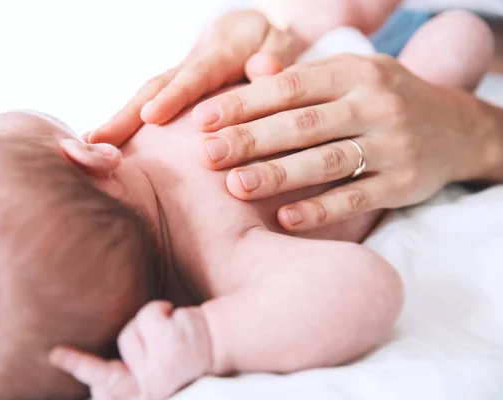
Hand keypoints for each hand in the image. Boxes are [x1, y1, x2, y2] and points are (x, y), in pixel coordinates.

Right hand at [49, 301, 213, 399]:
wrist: (216, 345)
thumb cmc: (180, 356)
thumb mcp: (153, 370)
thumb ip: (124, 372)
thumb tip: (96, 379)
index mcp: (141, 394)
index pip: (103, 383)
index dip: (76, 367)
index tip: (52, 354)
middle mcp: (149, 389)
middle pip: (118, 348)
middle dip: (108, 347)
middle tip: (67, 353)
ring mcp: (158, 368)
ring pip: (132, 330)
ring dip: (151, 323)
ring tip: (172, 334)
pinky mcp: (170, 344)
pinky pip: (150, 313)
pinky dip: (163, 309)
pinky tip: (179, 321)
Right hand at [88, 10, 304, 145]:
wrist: (256, 34)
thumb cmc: (273, 46)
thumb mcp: (283, 46)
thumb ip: (275, 59)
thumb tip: (263, 68)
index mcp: (222, 50)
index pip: (196, 74)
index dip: (174, 95)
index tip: (150, 116)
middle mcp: (193, 63)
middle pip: (157, 85)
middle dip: (127, 114)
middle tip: (99, 141)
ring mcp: (180, 77)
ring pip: (147, 96)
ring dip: (120, 122)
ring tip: (93, 148)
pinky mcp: (175, 91)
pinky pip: (151, 106)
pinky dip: (129, 125)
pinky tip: (109, 147)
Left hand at [192, 54, 501, 230]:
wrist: (460, 128)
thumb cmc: (386, 98)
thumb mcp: (351, 75)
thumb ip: (302, 76)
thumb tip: (254, 68)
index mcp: (354, 72)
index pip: (289, 87)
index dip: (243, 103)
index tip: (202, 120)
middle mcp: (374, 104)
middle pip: (302, 124)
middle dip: (250, 140)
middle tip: (207, 155)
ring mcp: (392, 145)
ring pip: (326, 161)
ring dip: (278, 175)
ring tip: (236, 186)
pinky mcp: (404, 183)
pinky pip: (357, 198)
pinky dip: (321, 209)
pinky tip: (286, 218)